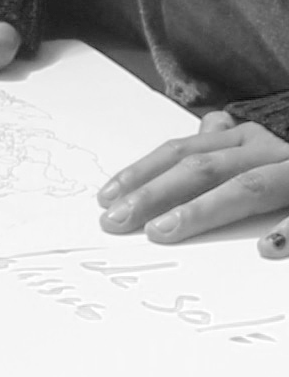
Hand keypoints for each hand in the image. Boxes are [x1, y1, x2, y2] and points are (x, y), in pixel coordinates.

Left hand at [96, 109, 288, 243]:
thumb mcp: (264, 135)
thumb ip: (231, 137)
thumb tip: (207, 128)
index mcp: (244, 138)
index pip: (183, 152)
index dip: (143, 174)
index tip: (106, 199)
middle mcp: (264, 149)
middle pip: (202, 169)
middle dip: (155, 193)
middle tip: (117, 221)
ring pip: (247, 186)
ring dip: (203, 209)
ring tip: (163, 232)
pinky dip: (288, 230)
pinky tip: (264, 248)